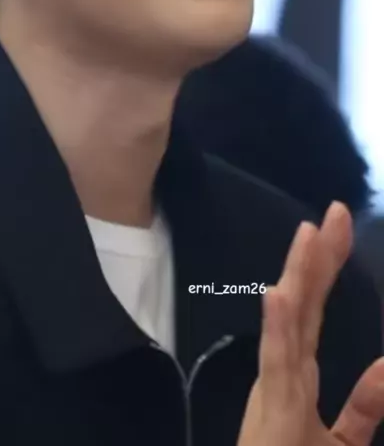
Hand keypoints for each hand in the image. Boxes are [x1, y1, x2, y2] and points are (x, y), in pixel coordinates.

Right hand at [237, 202, 383, 445]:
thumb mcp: (339, 440)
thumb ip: (363, 404)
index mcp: (300, 371)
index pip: (316, 308)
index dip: (327, 266)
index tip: (338, 226)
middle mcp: (286, 370)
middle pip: (305, 303)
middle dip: (320, 257)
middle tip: (334, 211)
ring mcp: (275, 387)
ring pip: (290, 323)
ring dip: (298, 276)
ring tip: (308, 233)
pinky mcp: (270, 411)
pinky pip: (275, 364)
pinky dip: (275, 326)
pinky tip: (278, 293)